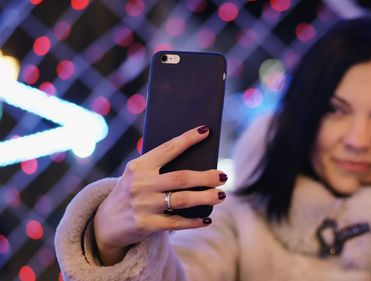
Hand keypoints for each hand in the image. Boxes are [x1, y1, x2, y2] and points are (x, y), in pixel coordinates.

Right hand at [94, 125, 227, 264]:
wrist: (105, 223)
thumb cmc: (132, 193)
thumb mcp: (138, 176)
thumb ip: (160, 169)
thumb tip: (198, 164)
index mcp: (138, 166)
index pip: (168, 148)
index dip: (188, 139)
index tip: (206, 131)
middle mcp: (140, 184)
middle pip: (181, 178)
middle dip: (205, 176)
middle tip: (223, 176)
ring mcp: (143, 205)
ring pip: (182, 200)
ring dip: (205, 197)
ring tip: (221, 195)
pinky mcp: (146, 224)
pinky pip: (176, 223)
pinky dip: (194, 221)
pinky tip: (206, 219)